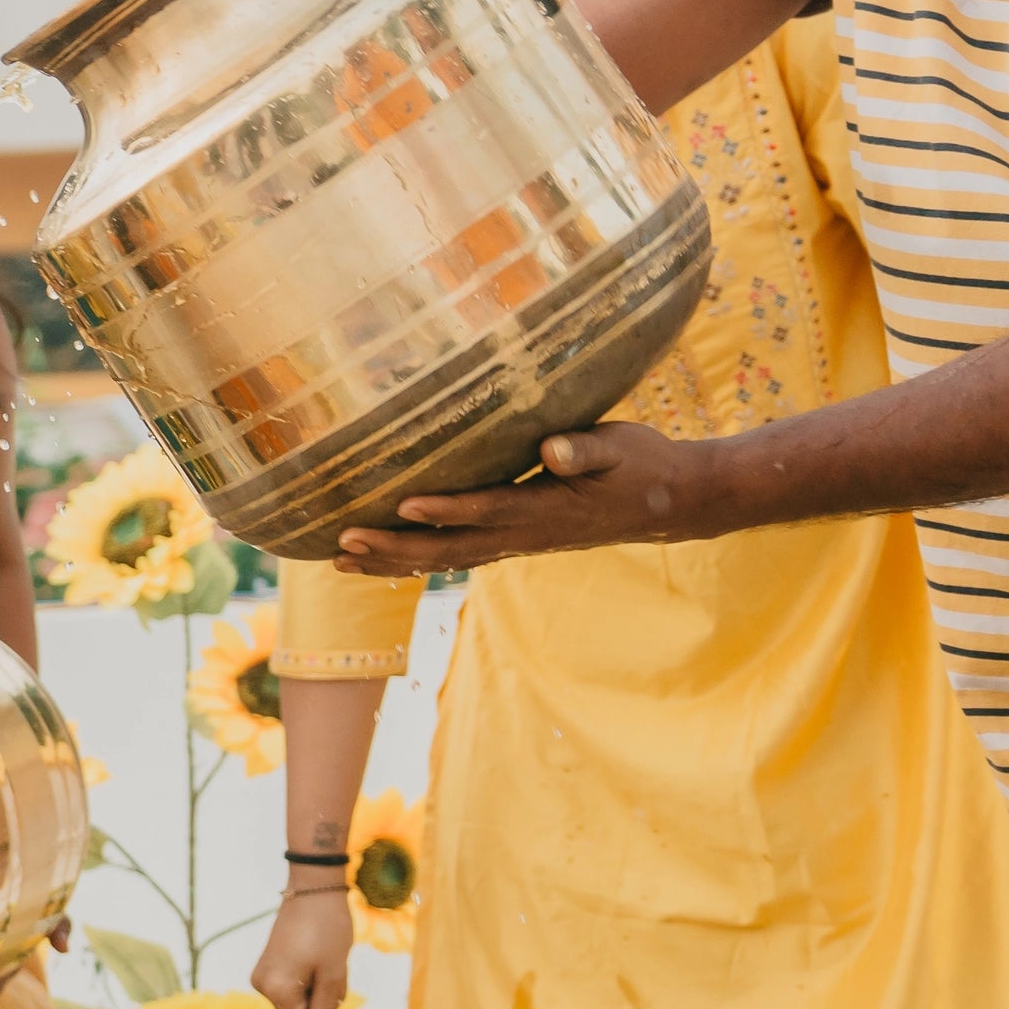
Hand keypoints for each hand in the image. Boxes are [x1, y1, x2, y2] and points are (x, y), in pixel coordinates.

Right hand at [251, 884, 355, 1008]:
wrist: (312, 889)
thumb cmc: (327, 929)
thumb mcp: (333, 975)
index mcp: (278, 991)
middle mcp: (263, 987)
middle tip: (342, 991)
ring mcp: (264, 976)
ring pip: (296, 1007)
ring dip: (319, 998)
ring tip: (332, 970)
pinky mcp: (269, 967)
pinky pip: (291, 991)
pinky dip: (310, 987)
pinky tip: (321, 966)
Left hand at [333, 419, 714, 576]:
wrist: (670, 505)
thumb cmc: (643, 465)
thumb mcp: (622, 447)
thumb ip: (587, 448)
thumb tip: (553, 449)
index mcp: (548, 508)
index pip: (489, 509)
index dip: (448, 509)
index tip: (405, 503)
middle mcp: (524, 534)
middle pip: (450, 549)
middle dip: (395, 548)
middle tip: (342, 544)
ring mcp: (516, 544)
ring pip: (446, 559)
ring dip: (392, 561)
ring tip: (339, 561)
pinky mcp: (514, 542)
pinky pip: (456, 556)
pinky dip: (415, 560)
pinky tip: (380, 559)